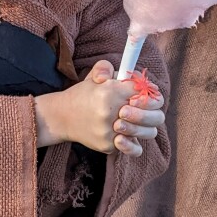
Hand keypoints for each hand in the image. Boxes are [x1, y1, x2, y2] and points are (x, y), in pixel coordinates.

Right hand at [34, 60, 164, 157]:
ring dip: (145, 126)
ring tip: (131, 120)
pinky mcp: (107, 145)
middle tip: (139, 108)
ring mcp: (110, 131)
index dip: (150, 93)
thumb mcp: (95, 75)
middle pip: (154, 116)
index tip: (145, 93)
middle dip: (152, 111)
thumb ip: (110, 68)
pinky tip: (127, 137)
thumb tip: (134, 77)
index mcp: (111, 91)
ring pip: (148, 132)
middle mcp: (111, 112)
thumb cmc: (84, 94)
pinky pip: (133, 148)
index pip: (146, 93)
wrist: (62, 116)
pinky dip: (134, 144)